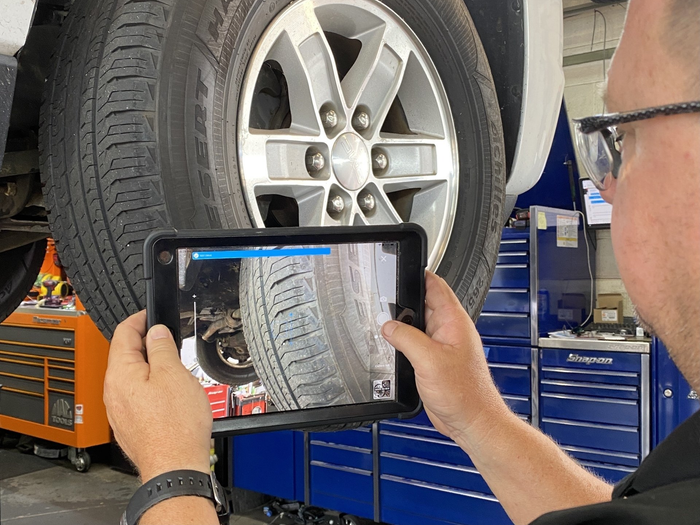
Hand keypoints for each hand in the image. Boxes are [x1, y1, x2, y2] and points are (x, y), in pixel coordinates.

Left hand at [104, 311, 212, 481]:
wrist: (174, 465)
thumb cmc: (176, 425)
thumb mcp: (174, 374)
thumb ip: (162, 348)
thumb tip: (156, 332)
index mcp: (120, 373)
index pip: (122, 334)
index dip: (139, 319)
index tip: (150, 314)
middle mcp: (113, 391)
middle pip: (126, 355)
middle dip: (147, 344)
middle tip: (170, 341)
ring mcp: (119, 410)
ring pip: (132, 377)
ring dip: (151, 367)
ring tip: (175, 370)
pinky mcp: (129, 424)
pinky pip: (137, 396)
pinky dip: (151, 387)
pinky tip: (169, 395)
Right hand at [382, 272, 509, 446]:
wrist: (472, 421)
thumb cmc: (464, 394)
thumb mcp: (429, 360)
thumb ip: (406, 338)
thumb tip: (388, 325)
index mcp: (454, 321)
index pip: (435, 285)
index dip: (418, 274)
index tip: (400, 270)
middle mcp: (450, 330)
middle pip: (422, 304)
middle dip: (403, 303)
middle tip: (384, 304)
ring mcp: (443, 345)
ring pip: (417, 325)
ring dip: (403, 326)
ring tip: (386, 327)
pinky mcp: (435, 361)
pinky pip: (416, 344)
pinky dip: (404, 343)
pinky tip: (394, 349)